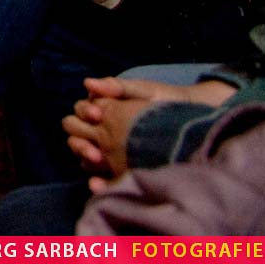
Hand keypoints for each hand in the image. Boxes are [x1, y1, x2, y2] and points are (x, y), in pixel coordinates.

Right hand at [64, 77, 236, 177]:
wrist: (190, 117)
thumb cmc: (163, 101)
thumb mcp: (142, 90)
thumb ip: (116, 86)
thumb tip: (87, 82)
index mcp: (101, 108)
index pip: (79, 111)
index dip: (85, 113)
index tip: (98, 115)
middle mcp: (99, 128)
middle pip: (75, 132)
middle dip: (81, 139)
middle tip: (95, 148)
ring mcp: (106, 147)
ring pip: (81, 152)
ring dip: (85, 155)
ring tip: (99, 161)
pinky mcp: (117, 165)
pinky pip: (98, 172)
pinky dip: (96, 177)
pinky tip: (100, 182)